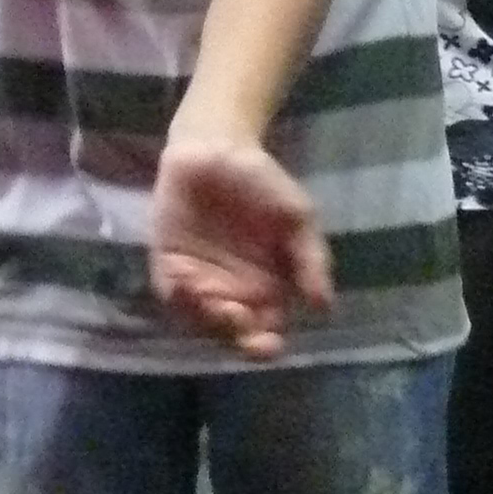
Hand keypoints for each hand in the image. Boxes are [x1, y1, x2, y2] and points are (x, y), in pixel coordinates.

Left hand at [149, 138, 331, 357]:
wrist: (216, 149)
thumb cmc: (263, 183)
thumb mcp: (297, 217)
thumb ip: (310, 260)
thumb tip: (324, 308)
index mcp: (268, 290)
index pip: (267, 330)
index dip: (267, 344)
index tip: (269, 344)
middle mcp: (234, 294)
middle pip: (232, 333)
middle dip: (234, 335)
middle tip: (236, 318)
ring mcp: (199, 283)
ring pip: (199, 319)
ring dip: (204, 318)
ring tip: (211, 302)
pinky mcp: (168, 267)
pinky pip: (171, 293)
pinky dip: (178, 296)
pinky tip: (187, 284)